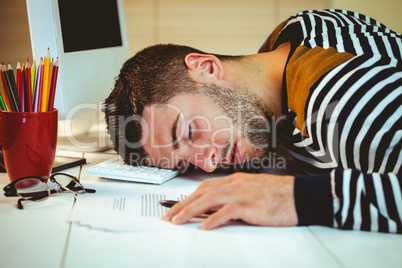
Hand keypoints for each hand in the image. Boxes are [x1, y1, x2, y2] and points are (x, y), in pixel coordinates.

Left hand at [162, 172, 297, 229]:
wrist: (303, 195)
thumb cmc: (281, 196)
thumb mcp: (254, 193)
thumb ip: (236, 199)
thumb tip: (218, 211)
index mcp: (236, 181)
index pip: (205, 187)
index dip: (188, 197)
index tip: (176, 207)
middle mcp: (236, 184)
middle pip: (202, 192)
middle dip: (182, 204)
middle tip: (168, 215)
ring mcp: (243, 193)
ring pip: (209, 199)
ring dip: (189, 210)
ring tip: (177, 221)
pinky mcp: (251, 205)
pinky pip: (227, 211)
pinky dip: (213, 218)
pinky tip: (203, 226)